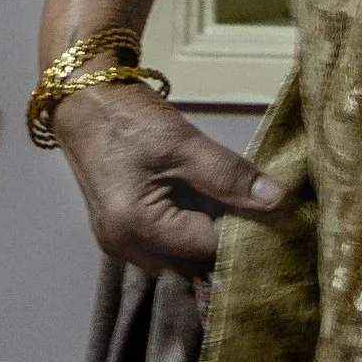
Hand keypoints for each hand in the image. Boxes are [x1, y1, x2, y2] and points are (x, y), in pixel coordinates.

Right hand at [54, 81, 286, 277]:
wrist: (84, 100)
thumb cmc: (130, 119)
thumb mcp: (185, 144)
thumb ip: (230, 176)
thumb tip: (277, 200)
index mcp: (137, 228)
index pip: (207, 248)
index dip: (243, 230)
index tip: (272, 210)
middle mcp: (124, 247)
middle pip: (192, 260)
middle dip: (224, 237)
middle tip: (256, 207)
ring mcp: (118, 243)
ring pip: (179, 256)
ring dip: (206, 233)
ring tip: (231, 202)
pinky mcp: (120, 231)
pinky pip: (164, 244)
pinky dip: (187, 228)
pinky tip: (203, 203)